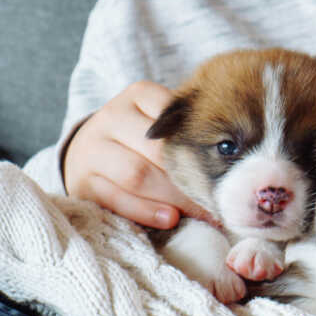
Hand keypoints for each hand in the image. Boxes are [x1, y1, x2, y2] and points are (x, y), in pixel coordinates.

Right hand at [63, 81, 218, 228]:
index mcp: (137, 96)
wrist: (87, 151)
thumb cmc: (140, 136)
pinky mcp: (83, 182)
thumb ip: (187, 127)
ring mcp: (93, 150)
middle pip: (156, 149)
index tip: (225, 164)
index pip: (171, 114)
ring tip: (200, 213)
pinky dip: (147, 211)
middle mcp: (112, 117)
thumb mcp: (159, 118)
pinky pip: (116, 199)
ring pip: (137, 174)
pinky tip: (171, 220)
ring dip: (172, 197)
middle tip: (219, 198)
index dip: (198, 141)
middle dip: (189, 177)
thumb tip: (232, 155)